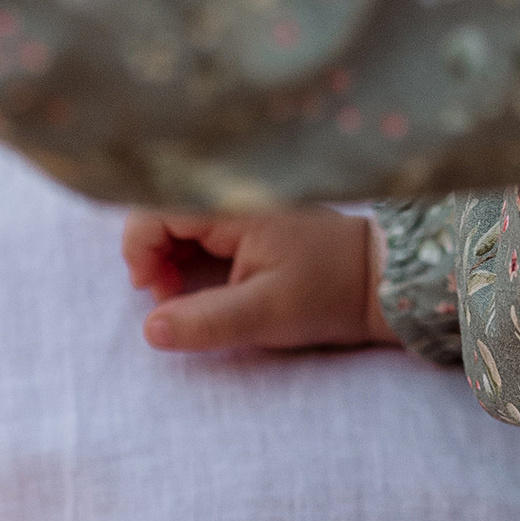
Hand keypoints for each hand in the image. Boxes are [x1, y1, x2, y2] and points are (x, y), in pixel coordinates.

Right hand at [122, 205, 386, 355]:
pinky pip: (202, 227)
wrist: (380, 283)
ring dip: (171, 257)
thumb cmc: (327, 294)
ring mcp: (242, 202)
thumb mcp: (265, 315)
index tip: (151, 291)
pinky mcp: (250, 217)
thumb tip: (149, 329)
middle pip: (163, 210)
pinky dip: (192, 255)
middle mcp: (234, 192)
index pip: (156, 208)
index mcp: (234, 203)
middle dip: (154, 255)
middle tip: (170, 298)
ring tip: (187, 293)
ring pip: (179, 220)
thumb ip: (205, 321)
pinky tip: (206, 283)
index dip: (140, 250)